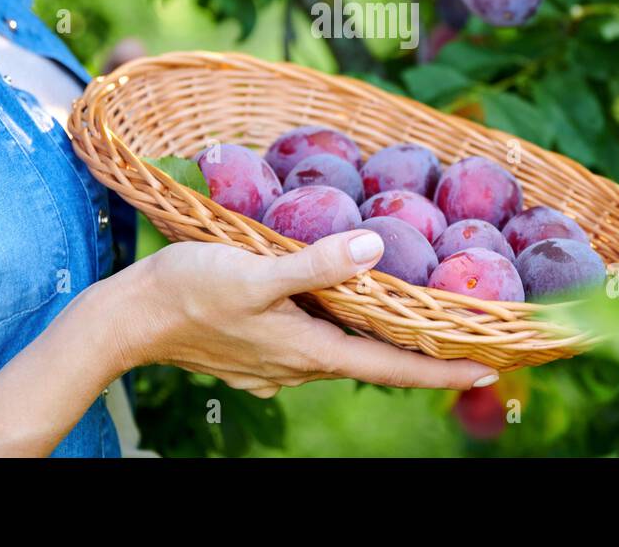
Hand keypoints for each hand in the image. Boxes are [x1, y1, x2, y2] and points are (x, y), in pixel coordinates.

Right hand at [103, 231, 500, 396]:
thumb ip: (315, 263)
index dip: (443, 369)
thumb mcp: (255, 270)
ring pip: (340, 349)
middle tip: (460, 330)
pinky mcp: (255, 351)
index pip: (392, 368)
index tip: (491, 368)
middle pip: (372, 360)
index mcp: (310, 350)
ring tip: (407, 310)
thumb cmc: (189, 289)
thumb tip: (374, 249)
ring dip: (376, 336)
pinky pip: (309, 341)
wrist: (127, 318)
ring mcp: (276, 363)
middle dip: (417, 350)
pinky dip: (335, 325)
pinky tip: (333, 300)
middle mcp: (300, 364)